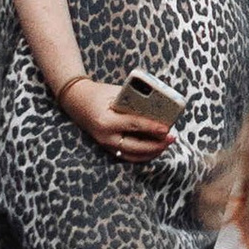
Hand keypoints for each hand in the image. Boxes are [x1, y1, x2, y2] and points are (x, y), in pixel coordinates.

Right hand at [58, 73, 178, 158]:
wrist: (77, 102)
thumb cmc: (100, 94)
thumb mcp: (116, 93)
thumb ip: (134, 101)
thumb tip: (158, 108)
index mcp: (106, 121)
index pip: (134, 126)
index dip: (152, 127)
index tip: (167, 128)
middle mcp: (105, 137)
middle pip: (136, 147)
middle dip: (156, 145)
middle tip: (171, 138)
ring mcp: (106, 145)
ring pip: (133, 156)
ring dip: (152, 152)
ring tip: (166, 143)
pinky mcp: (108, 148)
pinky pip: (128, 156)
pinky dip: (143, 154)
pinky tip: (156, 148)